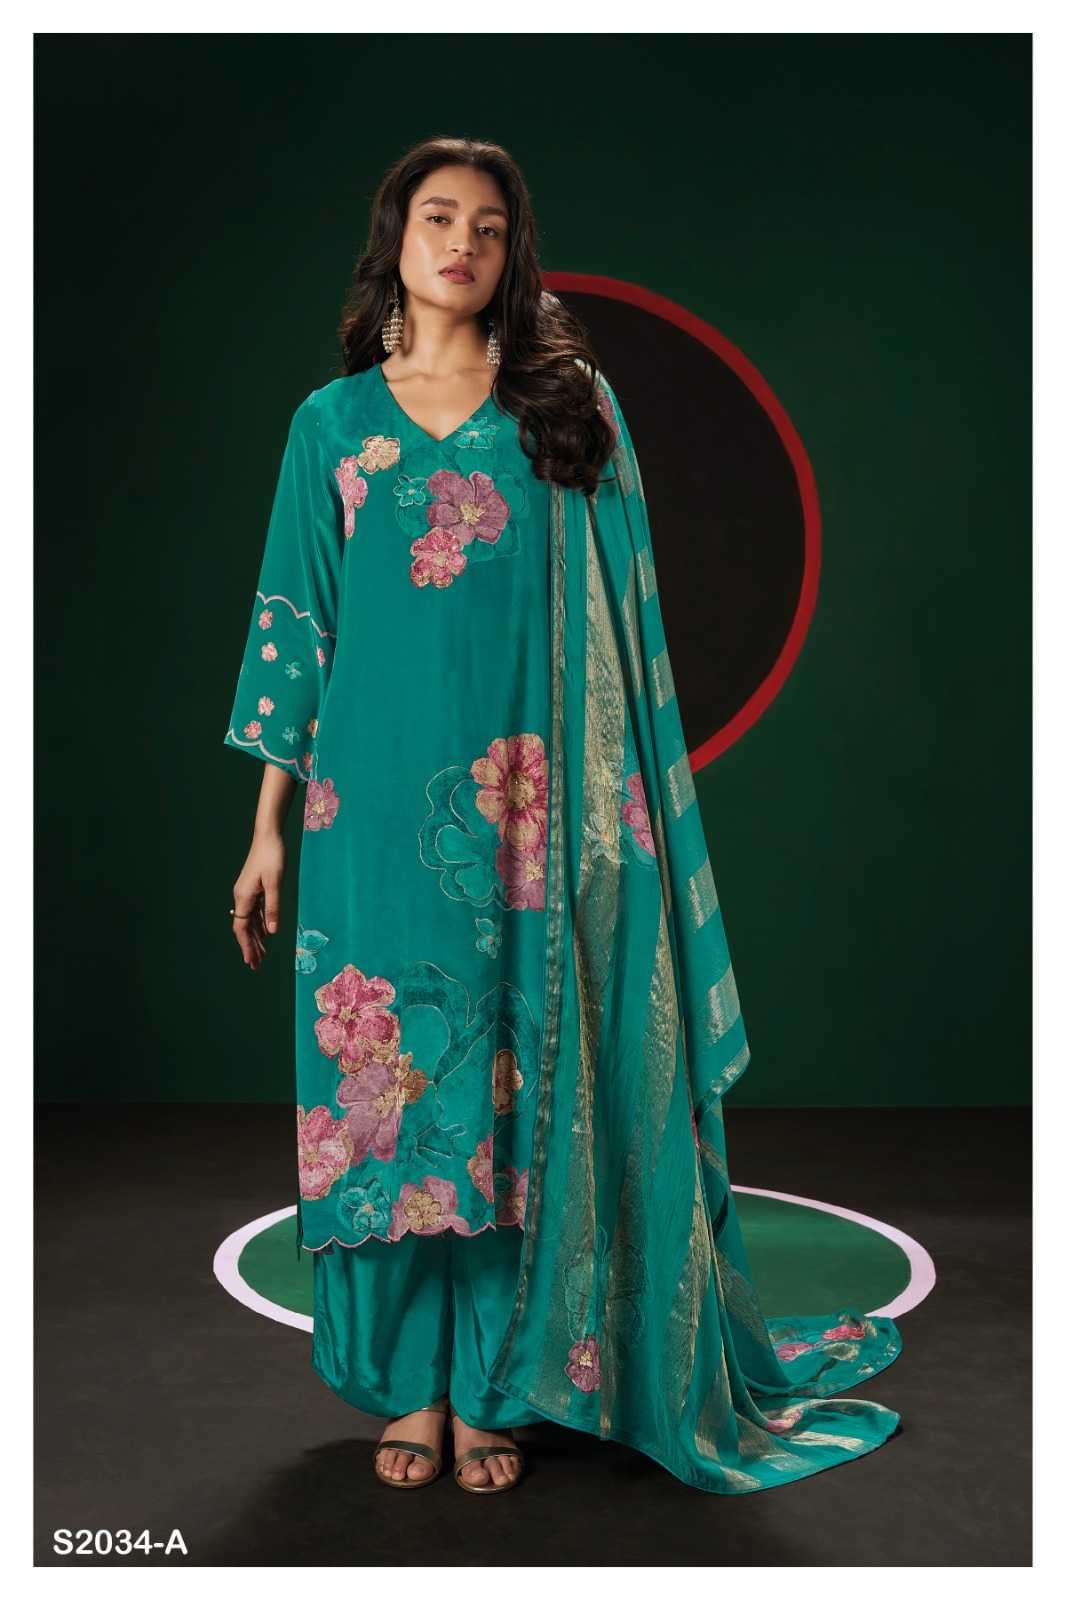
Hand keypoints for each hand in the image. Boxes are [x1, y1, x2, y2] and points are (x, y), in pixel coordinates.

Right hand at [231, 831, 285, 968]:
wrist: (268, 836)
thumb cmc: (272, 857)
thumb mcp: (275, 883)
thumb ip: (273, 907)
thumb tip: (272, 931)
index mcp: (244, 897)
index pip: (241, 928)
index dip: (246, 946)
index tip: (251, 962)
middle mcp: (242, 897)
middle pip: (244, 928)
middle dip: (250, 947)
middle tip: (256, 966)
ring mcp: (247, 893)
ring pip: (249, 921)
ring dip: (255, 938)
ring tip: (262, 955)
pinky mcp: (254, 889)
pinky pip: (254, 913)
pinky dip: (259, 925)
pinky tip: (266, 933)